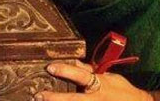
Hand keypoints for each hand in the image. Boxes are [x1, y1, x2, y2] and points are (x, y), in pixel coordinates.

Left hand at [34, 60, 152, 100]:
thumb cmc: (121, 90)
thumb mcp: (108, 77)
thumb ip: (90, 71)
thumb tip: (74, 62)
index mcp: (99, 84)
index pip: (81, 75)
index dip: (66, 71)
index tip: (50, 67)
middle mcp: (95, 99)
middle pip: (72, 100)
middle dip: (54, 98)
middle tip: (38, 95)